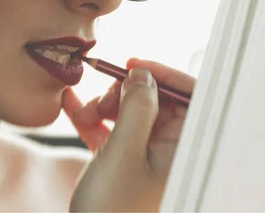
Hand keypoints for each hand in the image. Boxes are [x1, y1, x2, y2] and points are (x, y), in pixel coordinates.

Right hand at [63, 58, 194, 211]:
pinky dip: (94, 120)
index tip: (133, 66)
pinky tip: (71, 105)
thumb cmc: (112, 210)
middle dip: (124, 94)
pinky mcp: (125, 164)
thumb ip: (136, 107)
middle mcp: (172, 151)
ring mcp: (148, 158)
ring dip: (104, 107)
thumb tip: (142, 74)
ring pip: (131, 114)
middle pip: (157, 101)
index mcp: (186, 150)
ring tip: (83, 114)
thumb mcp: (122, 152)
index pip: (192, 98)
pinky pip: (113, 131)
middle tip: (101, 101)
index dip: (164, 76)